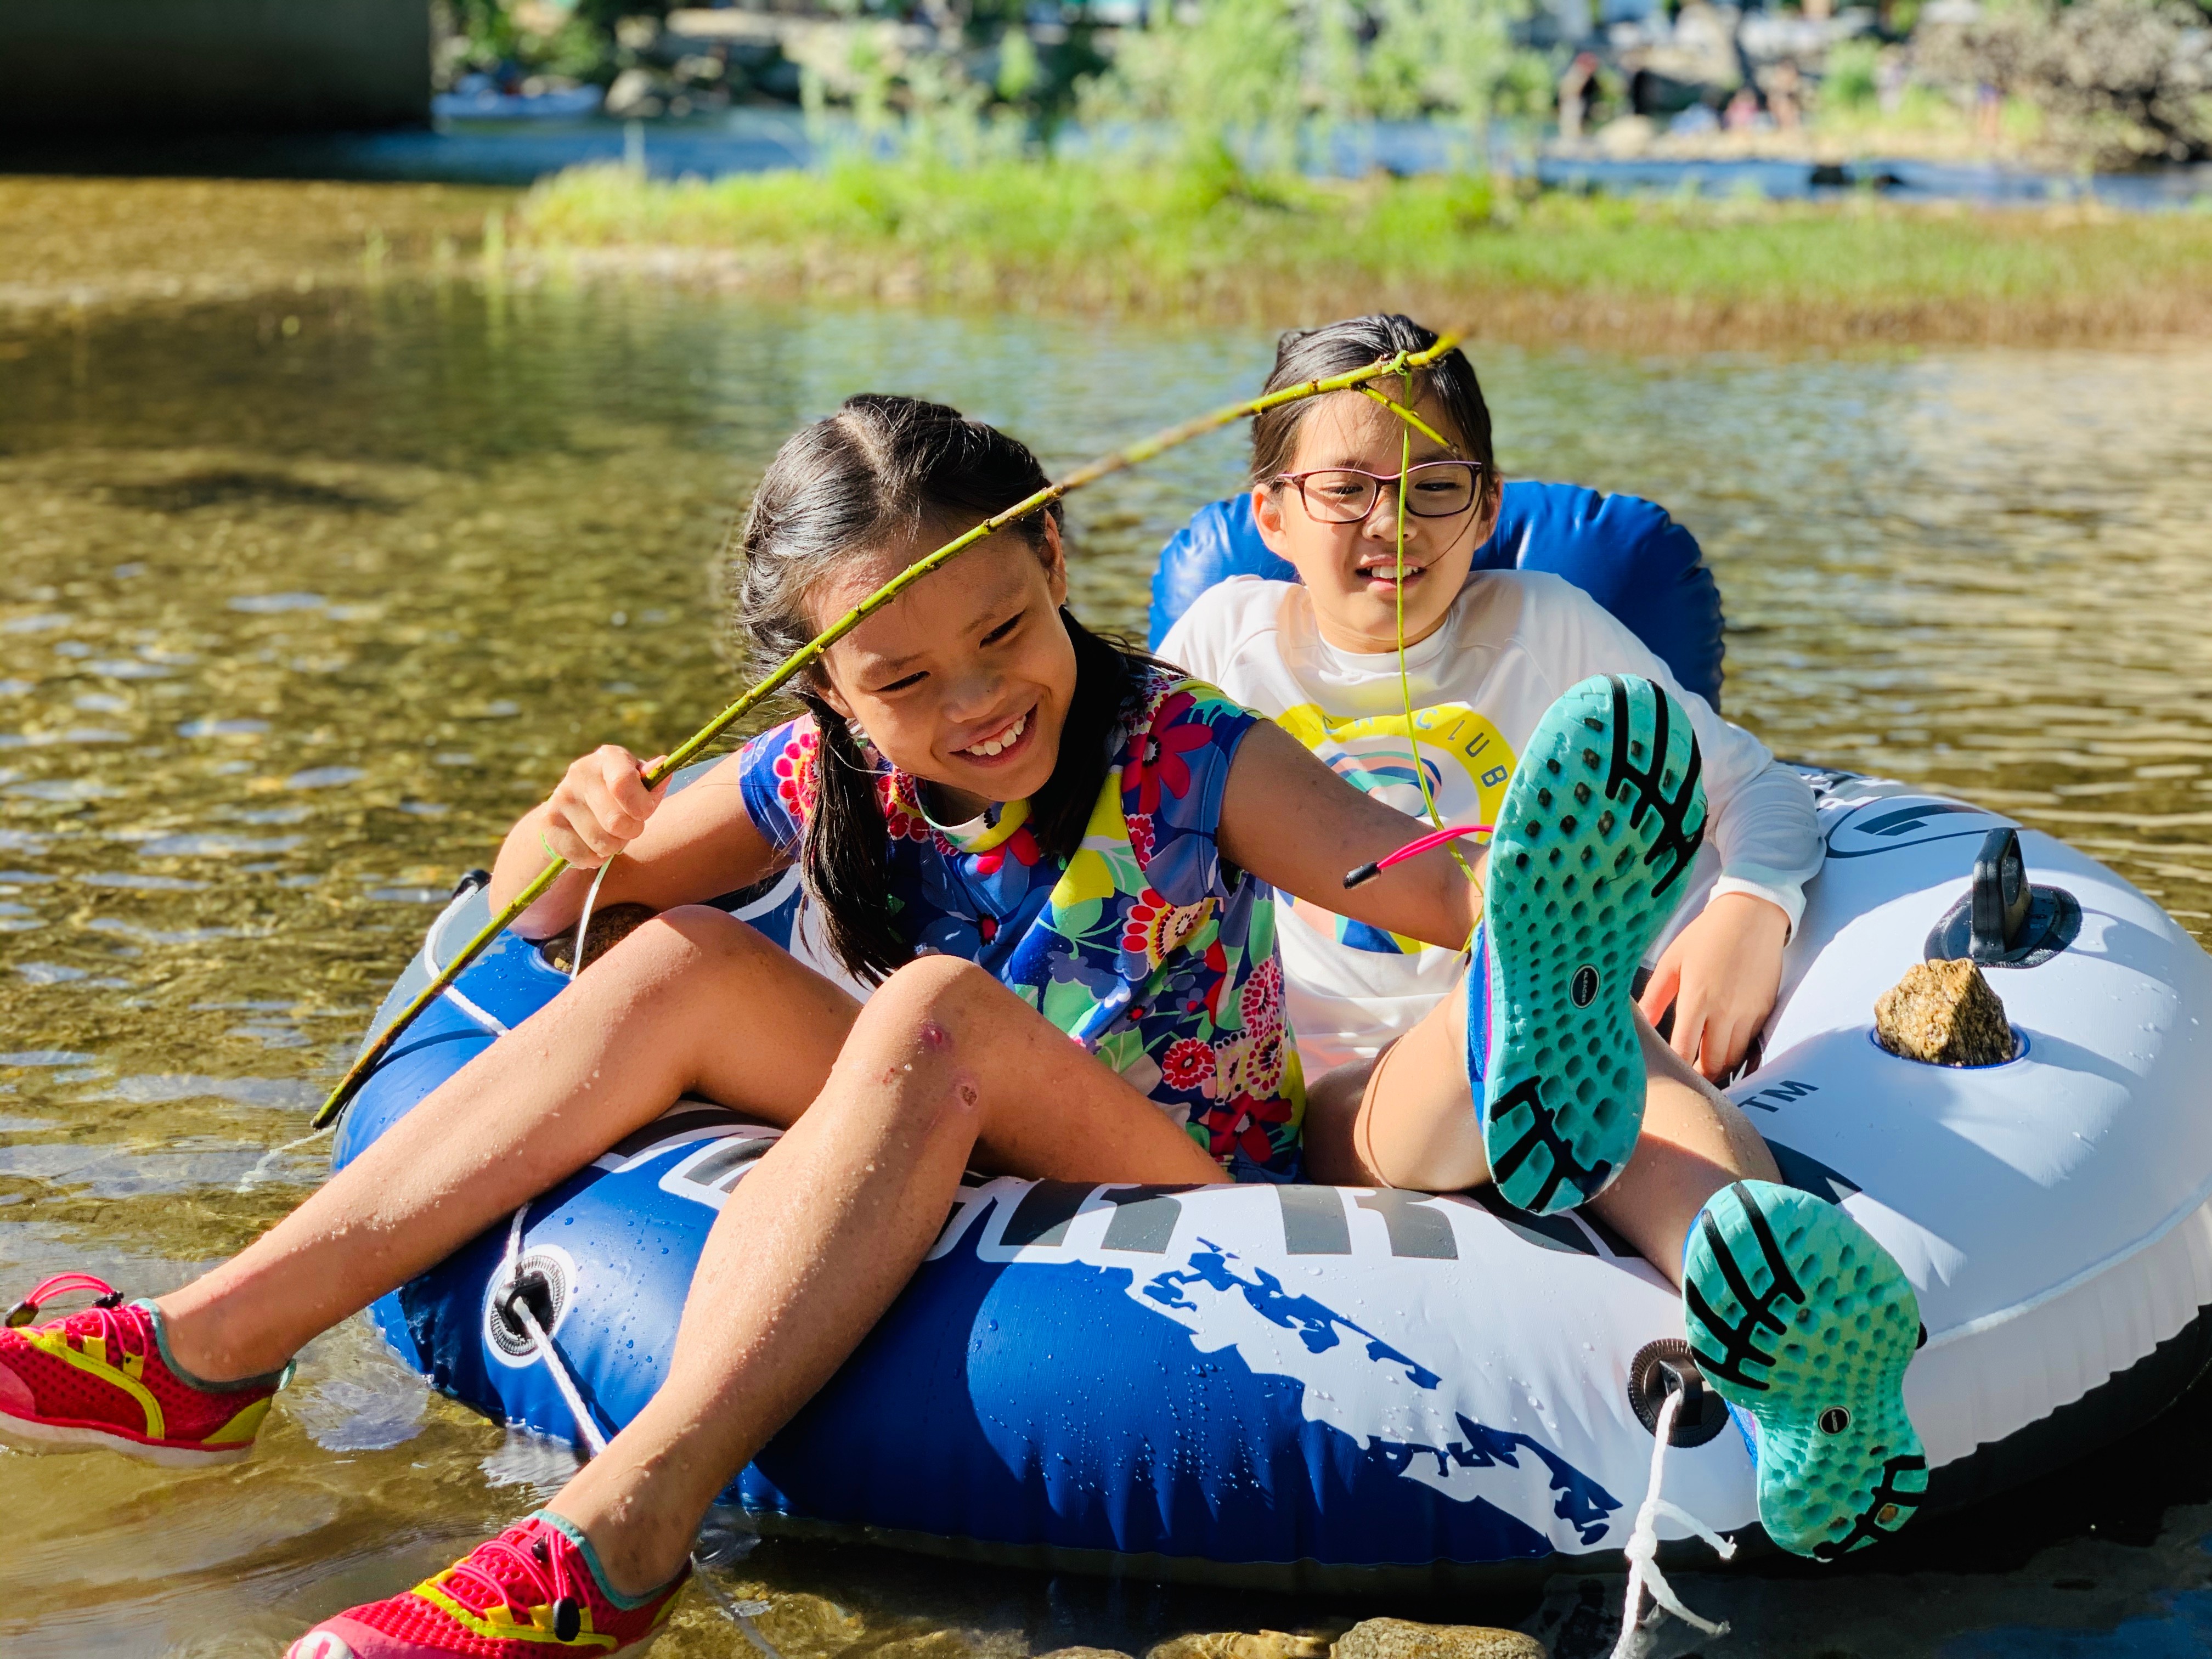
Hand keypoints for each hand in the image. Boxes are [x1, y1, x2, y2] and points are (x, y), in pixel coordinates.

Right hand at [539, 746, 670, 868]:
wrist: (578, 806)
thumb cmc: (622, 794)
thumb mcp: (641, 784)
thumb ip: (653, 781)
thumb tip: (661, 764)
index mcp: (608, 757)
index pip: (623, 783)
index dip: (641, 807)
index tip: (644, 814)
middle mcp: (580, 772)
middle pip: (615, 821)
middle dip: (631, 831)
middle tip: (629, 827)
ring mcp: (561, 797)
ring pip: (601, 842)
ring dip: (614, 846)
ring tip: (611, 833)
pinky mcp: (549, 822)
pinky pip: (582, 855)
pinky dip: (594, 858)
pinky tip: (594, 844)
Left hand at [1636, 891, 1789, 1081]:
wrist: (1752, 915)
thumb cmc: (1706, 935)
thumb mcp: (1672, 961)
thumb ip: (1655, 997)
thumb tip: (1638, 1023)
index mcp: (1697, 999)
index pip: (1685, 1050)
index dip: (1676, 1071)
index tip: (1667, 1080)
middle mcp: (1725, 1011)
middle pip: (1713, 1063)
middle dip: (1699, 1078)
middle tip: (1685, 1082)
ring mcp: (1748, 1013)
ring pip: (1734, 1058)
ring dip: (1718, 1068)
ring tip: (1703, 1072)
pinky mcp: (1764, 1010)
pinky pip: (1750, 1044)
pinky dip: (1736, 1053)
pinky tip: (1723, 1052)